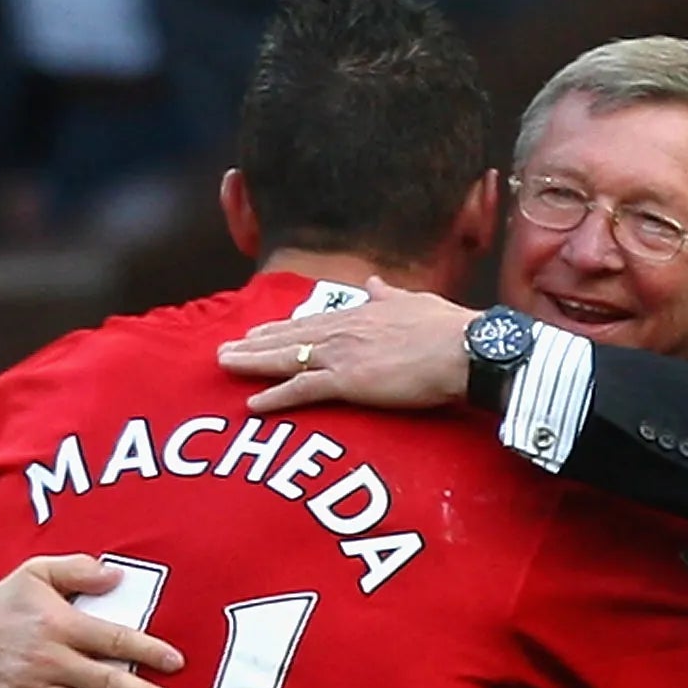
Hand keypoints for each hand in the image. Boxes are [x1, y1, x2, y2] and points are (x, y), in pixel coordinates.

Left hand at [217, 277, 475, 414]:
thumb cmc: (450, 330)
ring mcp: (343, 354)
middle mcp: (345, 330)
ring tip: (224, 365)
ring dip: (252, 362)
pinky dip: (275, 397)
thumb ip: (390, 296)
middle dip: (254, 342)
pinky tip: (252, 404)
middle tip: (224, 348)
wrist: (464, 349)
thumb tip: (376, 283)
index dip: (282, 327)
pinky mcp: (347, 381)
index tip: (258, 330)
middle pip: (290, 337)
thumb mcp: (417, 303)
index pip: (313, 321)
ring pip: (286, 358)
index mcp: (362, 313)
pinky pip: (301, 390)